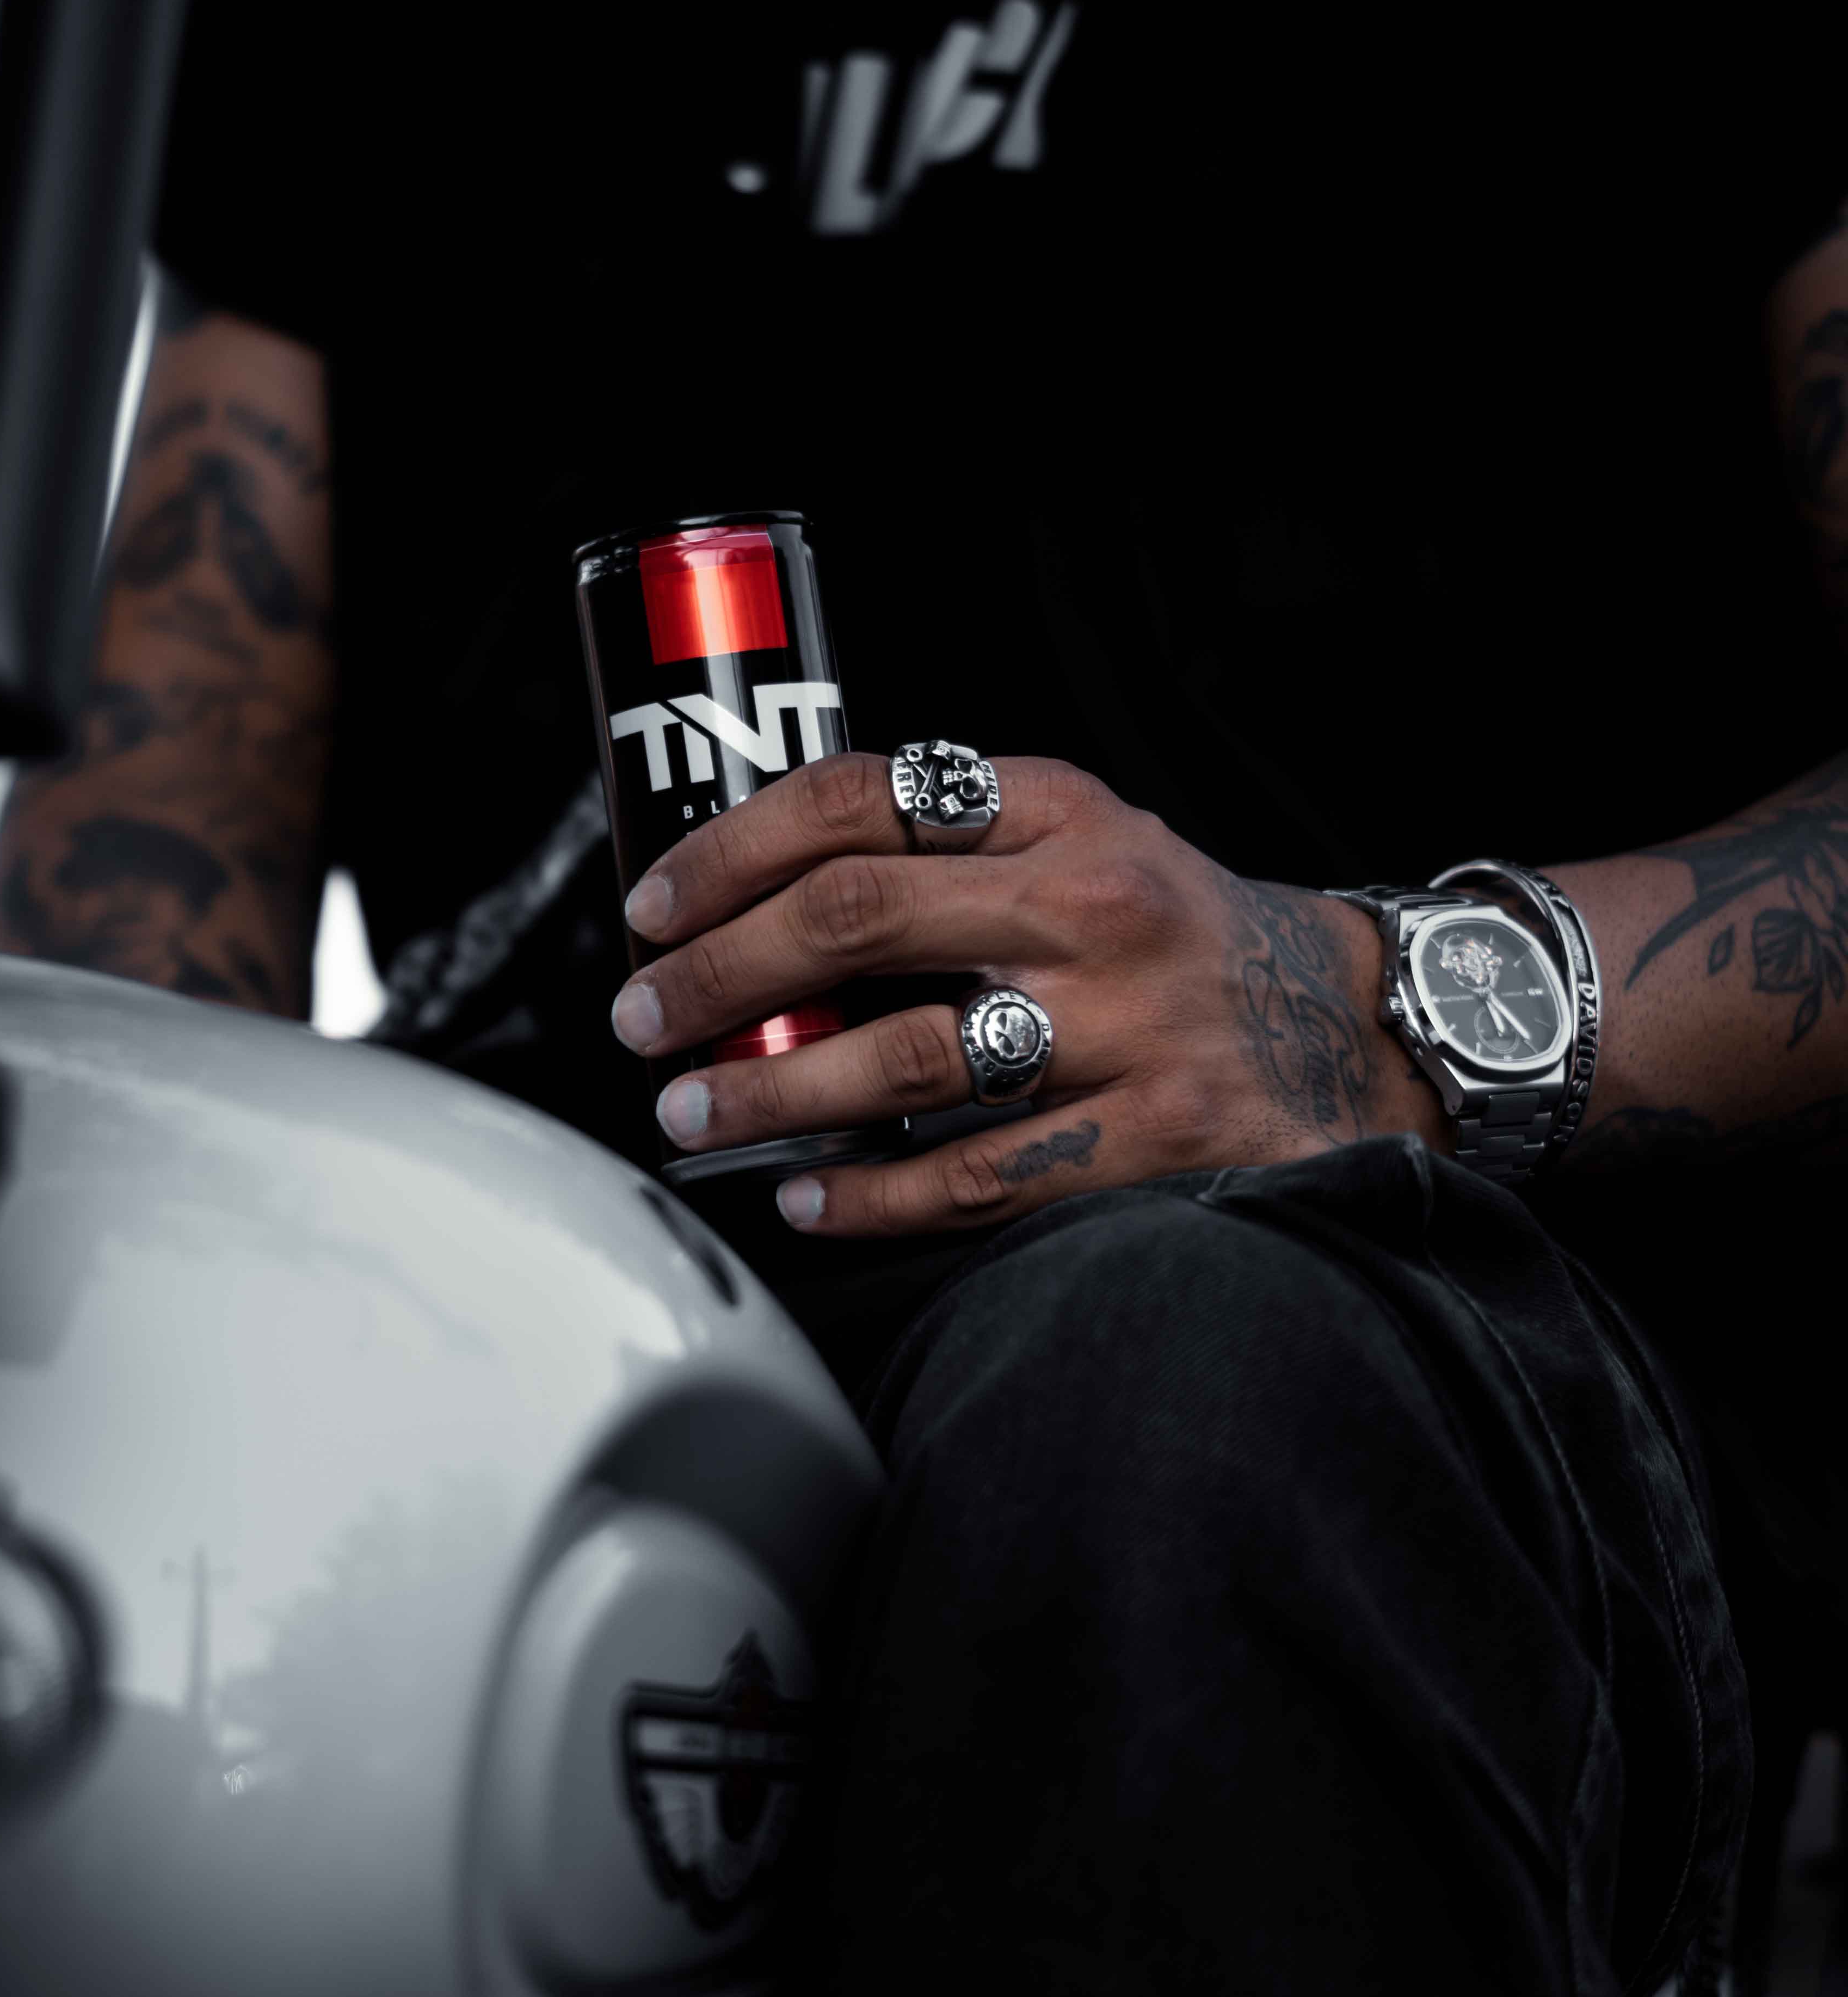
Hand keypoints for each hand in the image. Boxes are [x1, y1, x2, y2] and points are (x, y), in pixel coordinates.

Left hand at [610, 753, 1450, 1236]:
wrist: (1354, 1026)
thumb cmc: (1178, 937)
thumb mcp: (1085, 841)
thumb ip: (950, 850)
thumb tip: (756, 901)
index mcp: (1060, 812)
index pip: (859, 800)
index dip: (730, 850)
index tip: (653, 907)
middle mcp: (1090, 908)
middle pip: (856, 921)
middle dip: (719, 973)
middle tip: (642, 1017)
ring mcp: (1123, 1028)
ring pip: (902, 1060)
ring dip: (771, 1093)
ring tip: (692, 1112)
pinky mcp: (1150, 1138)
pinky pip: (973, 1178)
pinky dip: (870, 1195)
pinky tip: (805, 1196)